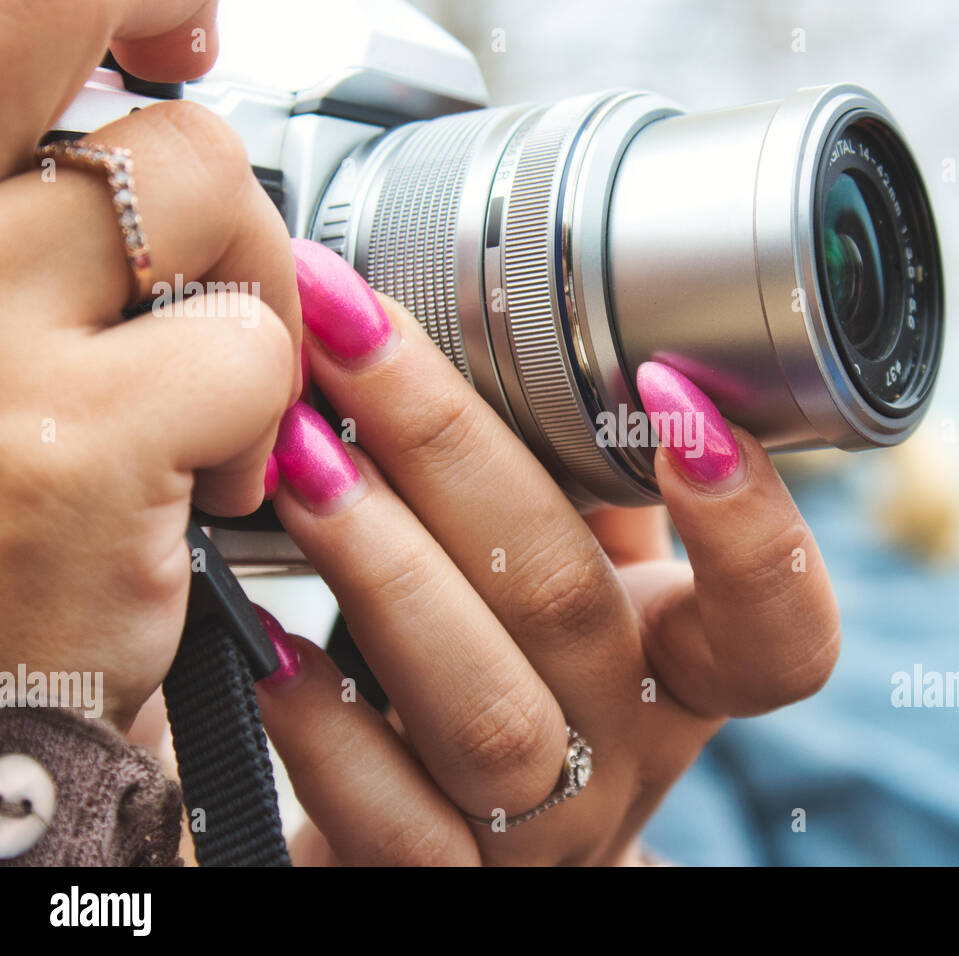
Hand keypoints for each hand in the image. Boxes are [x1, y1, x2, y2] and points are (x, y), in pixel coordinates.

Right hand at [0, 0, 299, 729]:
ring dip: (250, 321)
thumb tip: (199, 182)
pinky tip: (210, 497)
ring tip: (209, 435)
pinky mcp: (63, 441)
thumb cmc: (8, 552)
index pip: (48, 81)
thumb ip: (75, 268)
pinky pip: (246, 350)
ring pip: (206, 196)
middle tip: (222, 348)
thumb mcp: (24, 365)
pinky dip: (262, 420)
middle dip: (236, 238)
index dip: (160, 140)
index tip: (195, 212)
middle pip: (160, 136)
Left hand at [255, 241, 839, 864]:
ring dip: (387, 571)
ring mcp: (540, 830)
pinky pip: (397, 827)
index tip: (666, 388)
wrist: (456, 847)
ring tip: (299, 462)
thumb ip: (571, 486)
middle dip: (456, 453)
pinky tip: (270, 648)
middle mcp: (626, 749)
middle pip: (573, 609)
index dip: (751, 523)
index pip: (779, 628)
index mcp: (683, 668)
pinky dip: (330, 732)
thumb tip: (496, 322)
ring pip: (491, 716)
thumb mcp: (577, 582)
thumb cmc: (517, 674)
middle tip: (356, 333)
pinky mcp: (442, 880)